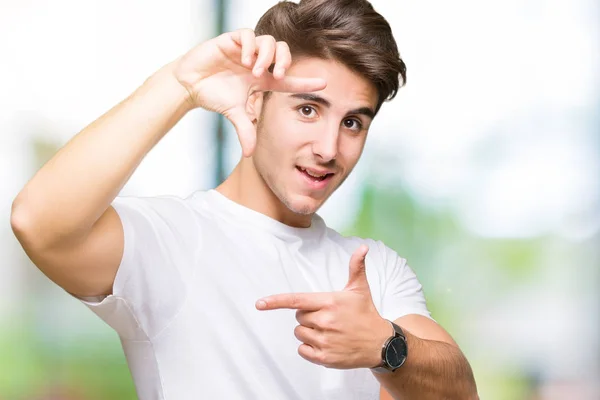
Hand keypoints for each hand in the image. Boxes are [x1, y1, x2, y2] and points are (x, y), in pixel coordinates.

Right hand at [172, 28, 326, 156]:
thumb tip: (250, 155)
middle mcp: (258, 63)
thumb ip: (245, 131)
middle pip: (283, 52)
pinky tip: (243, 58)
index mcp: (262, 79)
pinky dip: (250, 45)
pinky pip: (248, 34)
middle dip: (284, 61)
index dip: (306, 81)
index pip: (289, 79)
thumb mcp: (234, 114)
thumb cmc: (214, 95)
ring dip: (266, 56)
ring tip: (254, 70)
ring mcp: (245, 50)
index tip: (324, 84)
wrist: (190, 84)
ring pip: (269, 41)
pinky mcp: (231, 41)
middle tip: (276, 75)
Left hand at [256, 245, 392, 368]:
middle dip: (308, 316)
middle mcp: (325, 321)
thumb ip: (356, 267)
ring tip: (329, 331)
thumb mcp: (360, 289)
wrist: (381, 344)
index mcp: (329, 302)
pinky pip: (302, 350)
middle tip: (327, 317)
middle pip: (298, 317)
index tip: (260, 304)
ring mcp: (324, 341)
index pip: (297, 301)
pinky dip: (309, 348)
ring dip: (309, 332)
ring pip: (299, 333)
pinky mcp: (325, 357)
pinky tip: (326, 344)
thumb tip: (362, 247)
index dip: (276, 301)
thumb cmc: (366, 313)